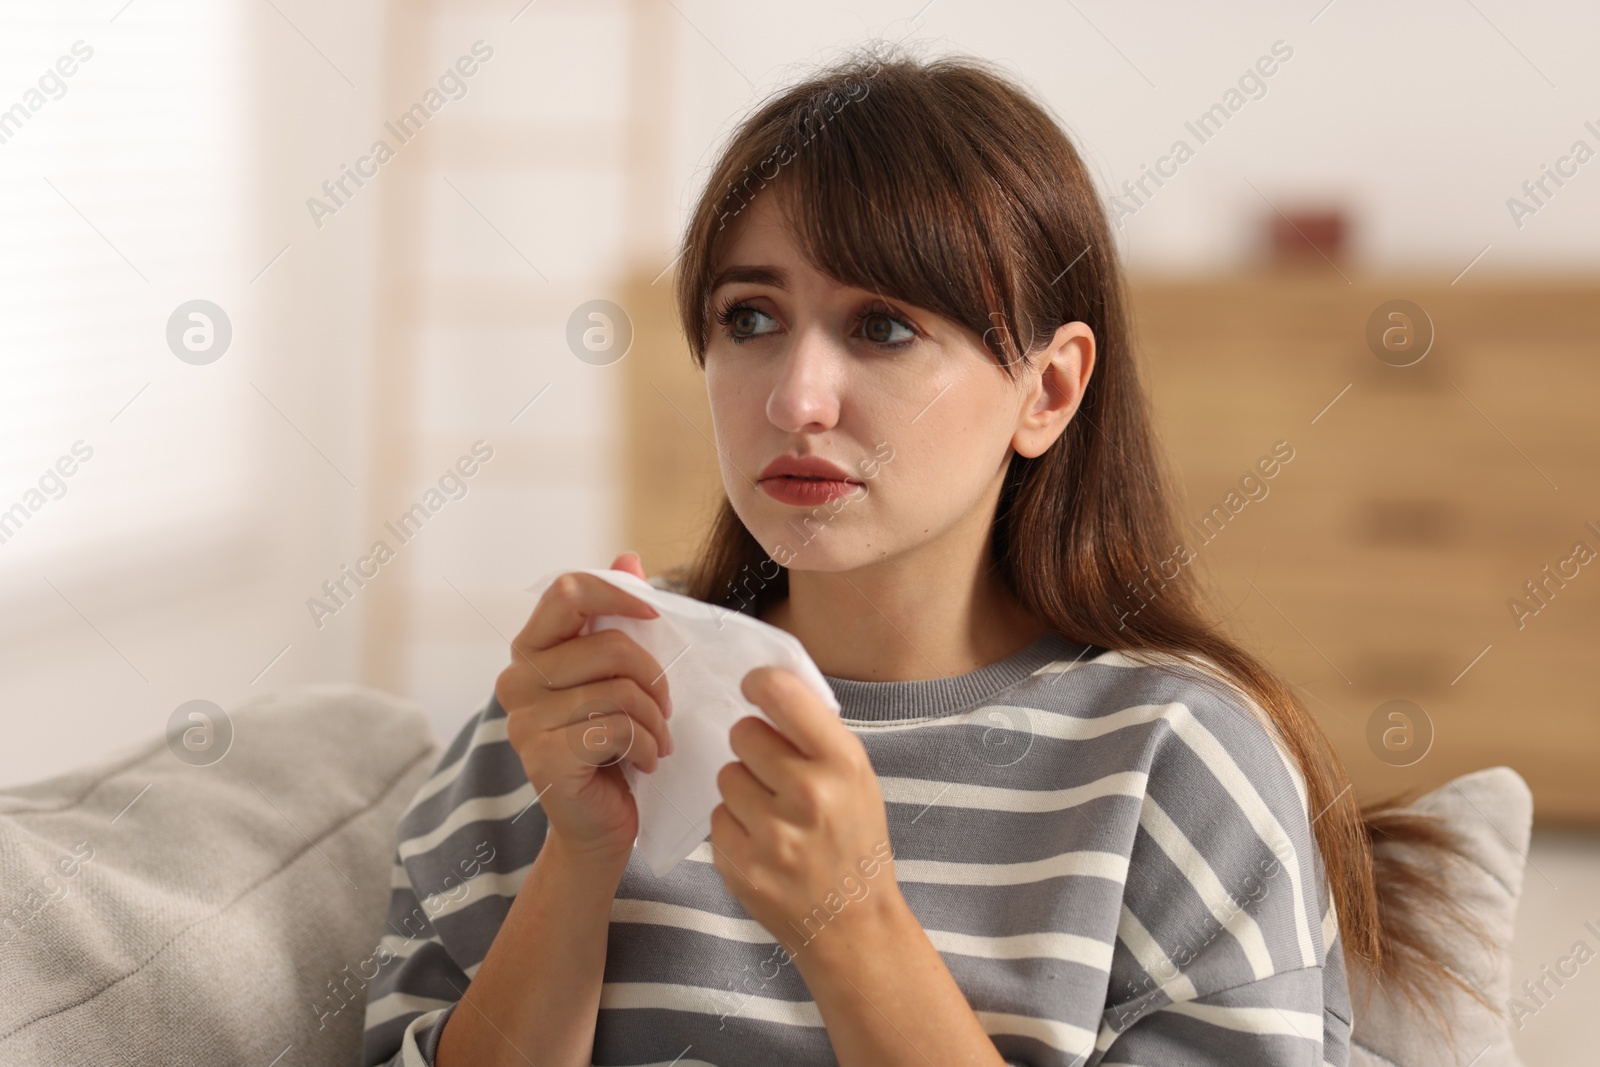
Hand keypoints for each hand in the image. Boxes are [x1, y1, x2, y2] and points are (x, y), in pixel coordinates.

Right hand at [496, 551, 674, 867]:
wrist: (596, 827)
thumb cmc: (611, 747)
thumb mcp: (618, 677)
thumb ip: (617, 618)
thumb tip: (628, 556)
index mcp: (532, 648)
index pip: (567, 591)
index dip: (617, 593)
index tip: (656, 616)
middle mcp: (516, 678)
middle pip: (608, 645)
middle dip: (654, 678)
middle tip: (665, 709)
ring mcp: (524, 719)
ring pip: (620, 691)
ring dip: (656, 721)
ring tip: (655, 741)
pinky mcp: (543, 756)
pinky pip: (618, 729)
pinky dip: (647, 746)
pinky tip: (645, 762)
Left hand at [709, 666, 900, 965]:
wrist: (853, 926)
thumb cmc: (855, 842)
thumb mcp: (859, 779)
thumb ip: (816, 734)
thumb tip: (769, 684)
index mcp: (842, 763)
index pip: (781, 694)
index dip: (759, 684)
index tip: (754, 689)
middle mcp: (808, 794)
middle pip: (743, 733)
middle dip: (754, 747)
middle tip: (776, 773)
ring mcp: (772, 833)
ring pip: (726, 776)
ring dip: (743, 789)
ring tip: (775, 815)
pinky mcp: (740, 864)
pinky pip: (717, 817)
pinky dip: (735, 827)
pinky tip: (764, 845)